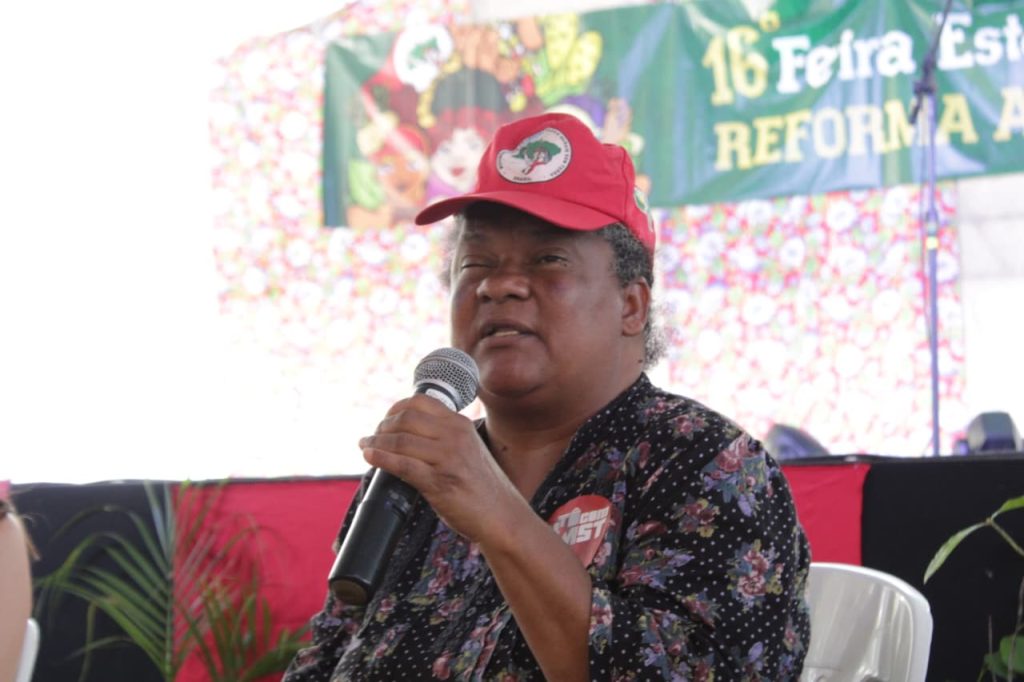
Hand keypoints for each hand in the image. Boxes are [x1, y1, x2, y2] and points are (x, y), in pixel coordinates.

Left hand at [359, 395, 522, 542]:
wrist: (503, 516)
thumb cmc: (484, 488)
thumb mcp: (469, 450)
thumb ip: (445, 438)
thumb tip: (409, 434)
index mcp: (461, 425)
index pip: (421, 401)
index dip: (396, 408)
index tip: (386, 419)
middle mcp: (455, 436)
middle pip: (406, 418)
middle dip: (383, 426)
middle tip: (373, 436)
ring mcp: (447, 458)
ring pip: (400, 440)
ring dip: (376, 442)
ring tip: (366, 446)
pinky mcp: (439, 482)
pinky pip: (402, 464)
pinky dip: (380, 458)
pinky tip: (369, 456)